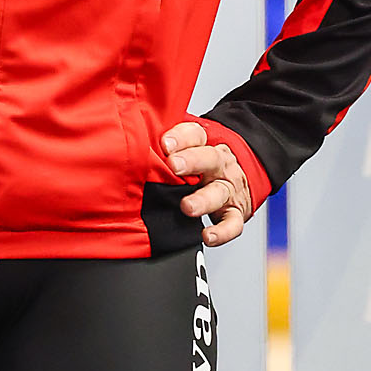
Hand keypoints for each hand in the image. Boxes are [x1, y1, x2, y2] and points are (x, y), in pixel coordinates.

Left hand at [161, 120, 252, 246]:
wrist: (238, 179)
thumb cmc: (202, 165)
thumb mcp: (188, 150)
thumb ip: (165, 149)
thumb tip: (132, 146)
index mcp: (205, 146)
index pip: (195, 134)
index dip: (181, 138)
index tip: (165, 144)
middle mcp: (219, 165)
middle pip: (209, 158)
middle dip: (191, 161)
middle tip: (173, 166)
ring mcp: (228, 189)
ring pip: (218, 192)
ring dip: (202, 200)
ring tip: (187, 207)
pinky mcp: (235, 213)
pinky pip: (232, 224)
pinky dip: (222, 232)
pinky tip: (208, 236)